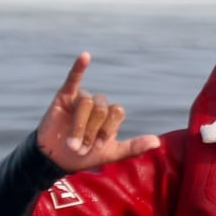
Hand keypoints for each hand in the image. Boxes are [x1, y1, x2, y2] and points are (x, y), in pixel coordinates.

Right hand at [34, 53, 160, 171]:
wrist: (57, 159)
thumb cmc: (85, 156)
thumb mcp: (111, 154)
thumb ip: (133, 147)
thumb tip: (158, 142)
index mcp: (111, 116)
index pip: (117, 112)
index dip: (108, 129)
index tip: (98, 147)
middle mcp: (98, 105)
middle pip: (102, 108)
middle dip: (92, 131)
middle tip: (82, 148)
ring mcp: (82, 100)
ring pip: (86, 103)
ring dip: (80, 126)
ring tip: (72, 143)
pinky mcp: (64, 96)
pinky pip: (73, 79)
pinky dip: (79, 67)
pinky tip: (85, 56)